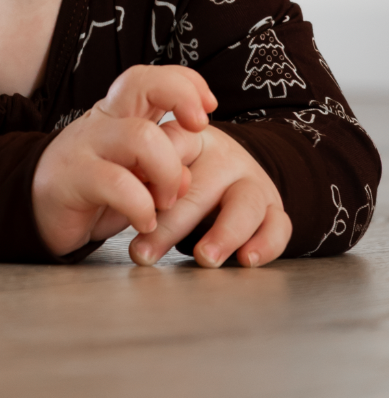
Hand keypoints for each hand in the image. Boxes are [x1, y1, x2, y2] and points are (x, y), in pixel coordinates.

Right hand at [32, 65, 215, 257]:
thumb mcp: (132, 171)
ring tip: (164, 201)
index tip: (208, 107)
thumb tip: (189, 177)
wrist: (35, 211)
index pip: (150, 77)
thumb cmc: (91, 189)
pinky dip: (142, 207)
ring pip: (141, 137)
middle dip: (181, 97)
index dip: (184, 83)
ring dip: (168, 173)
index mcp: (118, 114)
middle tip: (198, 130)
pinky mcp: (72, 178)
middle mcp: (103, 122)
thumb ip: (161, 166)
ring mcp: (86, 146)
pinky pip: (118, 184)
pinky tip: (143, 222)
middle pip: (140, 82)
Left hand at [128, 123, 290, 267]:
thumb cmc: (178, 172)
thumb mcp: (154, 164)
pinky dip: (266, 244)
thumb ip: (139, 176)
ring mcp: (252, 180)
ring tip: (203, 258)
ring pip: (244, 204)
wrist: (225, 172)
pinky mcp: (273, 208)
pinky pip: (278, 225)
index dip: (154, 170)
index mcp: (189, 137)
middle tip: (144, 250)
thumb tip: (118, 200)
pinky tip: (247, 259)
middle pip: (198, 187)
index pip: (171, 144)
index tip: (136, 192)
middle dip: (170, 223)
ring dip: (223, 233)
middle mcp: (224, 155)